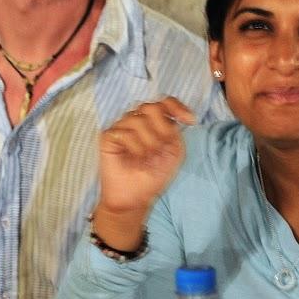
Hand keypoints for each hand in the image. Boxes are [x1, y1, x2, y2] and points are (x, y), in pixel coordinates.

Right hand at [92, 98, 194, 246]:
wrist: (136, 196)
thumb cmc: (154, 175)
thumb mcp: (174, 152)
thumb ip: (175, 131)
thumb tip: (174, 117)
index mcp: (155, 122)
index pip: (165, 102)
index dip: (177, 107)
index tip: (190, 121)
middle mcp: (137, 120)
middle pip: (151, 107)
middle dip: (161, 129)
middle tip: (161, 148)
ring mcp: (121, 127)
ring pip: (137, 120)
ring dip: (148, 142)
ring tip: (147, 158)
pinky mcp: (108, 136)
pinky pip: (124, 133)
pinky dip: (134, 148)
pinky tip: (135, 160)